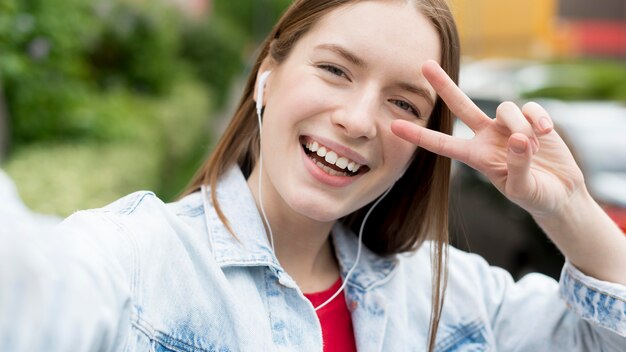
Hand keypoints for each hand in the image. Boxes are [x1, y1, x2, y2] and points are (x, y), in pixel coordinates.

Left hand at [391, 60, 584, 217]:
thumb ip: (518, 166)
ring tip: (535, 148)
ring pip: (505, 109)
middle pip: (461, 106)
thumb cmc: (536, 195)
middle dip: (444, 85)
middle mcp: (487, 136)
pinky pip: (529, 107)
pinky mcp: (531, 118)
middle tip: (425, 65)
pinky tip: (546, 133)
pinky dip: (538, 118)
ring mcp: (508, 126)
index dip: (419, 135)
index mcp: (476, 157)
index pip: (442, 144)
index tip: (394, 126)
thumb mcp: (523, 189)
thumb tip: (519, 138)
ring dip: (521, 126)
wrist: (561, 193)